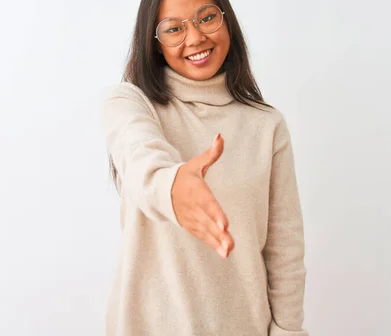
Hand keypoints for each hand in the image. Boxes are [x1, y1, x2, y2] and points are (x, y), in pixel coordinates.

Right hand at [171, 133, 233, 257]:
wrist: (159, 189)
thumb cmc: (182, 175)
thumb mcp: (195, 163)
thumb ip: (211, 153)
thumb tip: (220, 136)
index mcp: (195, 190)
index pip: (207, 203)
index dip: (215, 214)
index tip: (225, 224)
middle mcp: (192, 207)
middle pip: (207, 222)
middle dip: (219, 234)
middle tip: (231, 244)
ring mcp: (190, 218)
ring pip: (205, 232)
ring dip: (217, 242)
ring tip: (229, 251)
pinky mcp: (189, 226)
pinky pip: (202, 236)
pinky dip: (212, 245)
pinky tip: (224, 253)